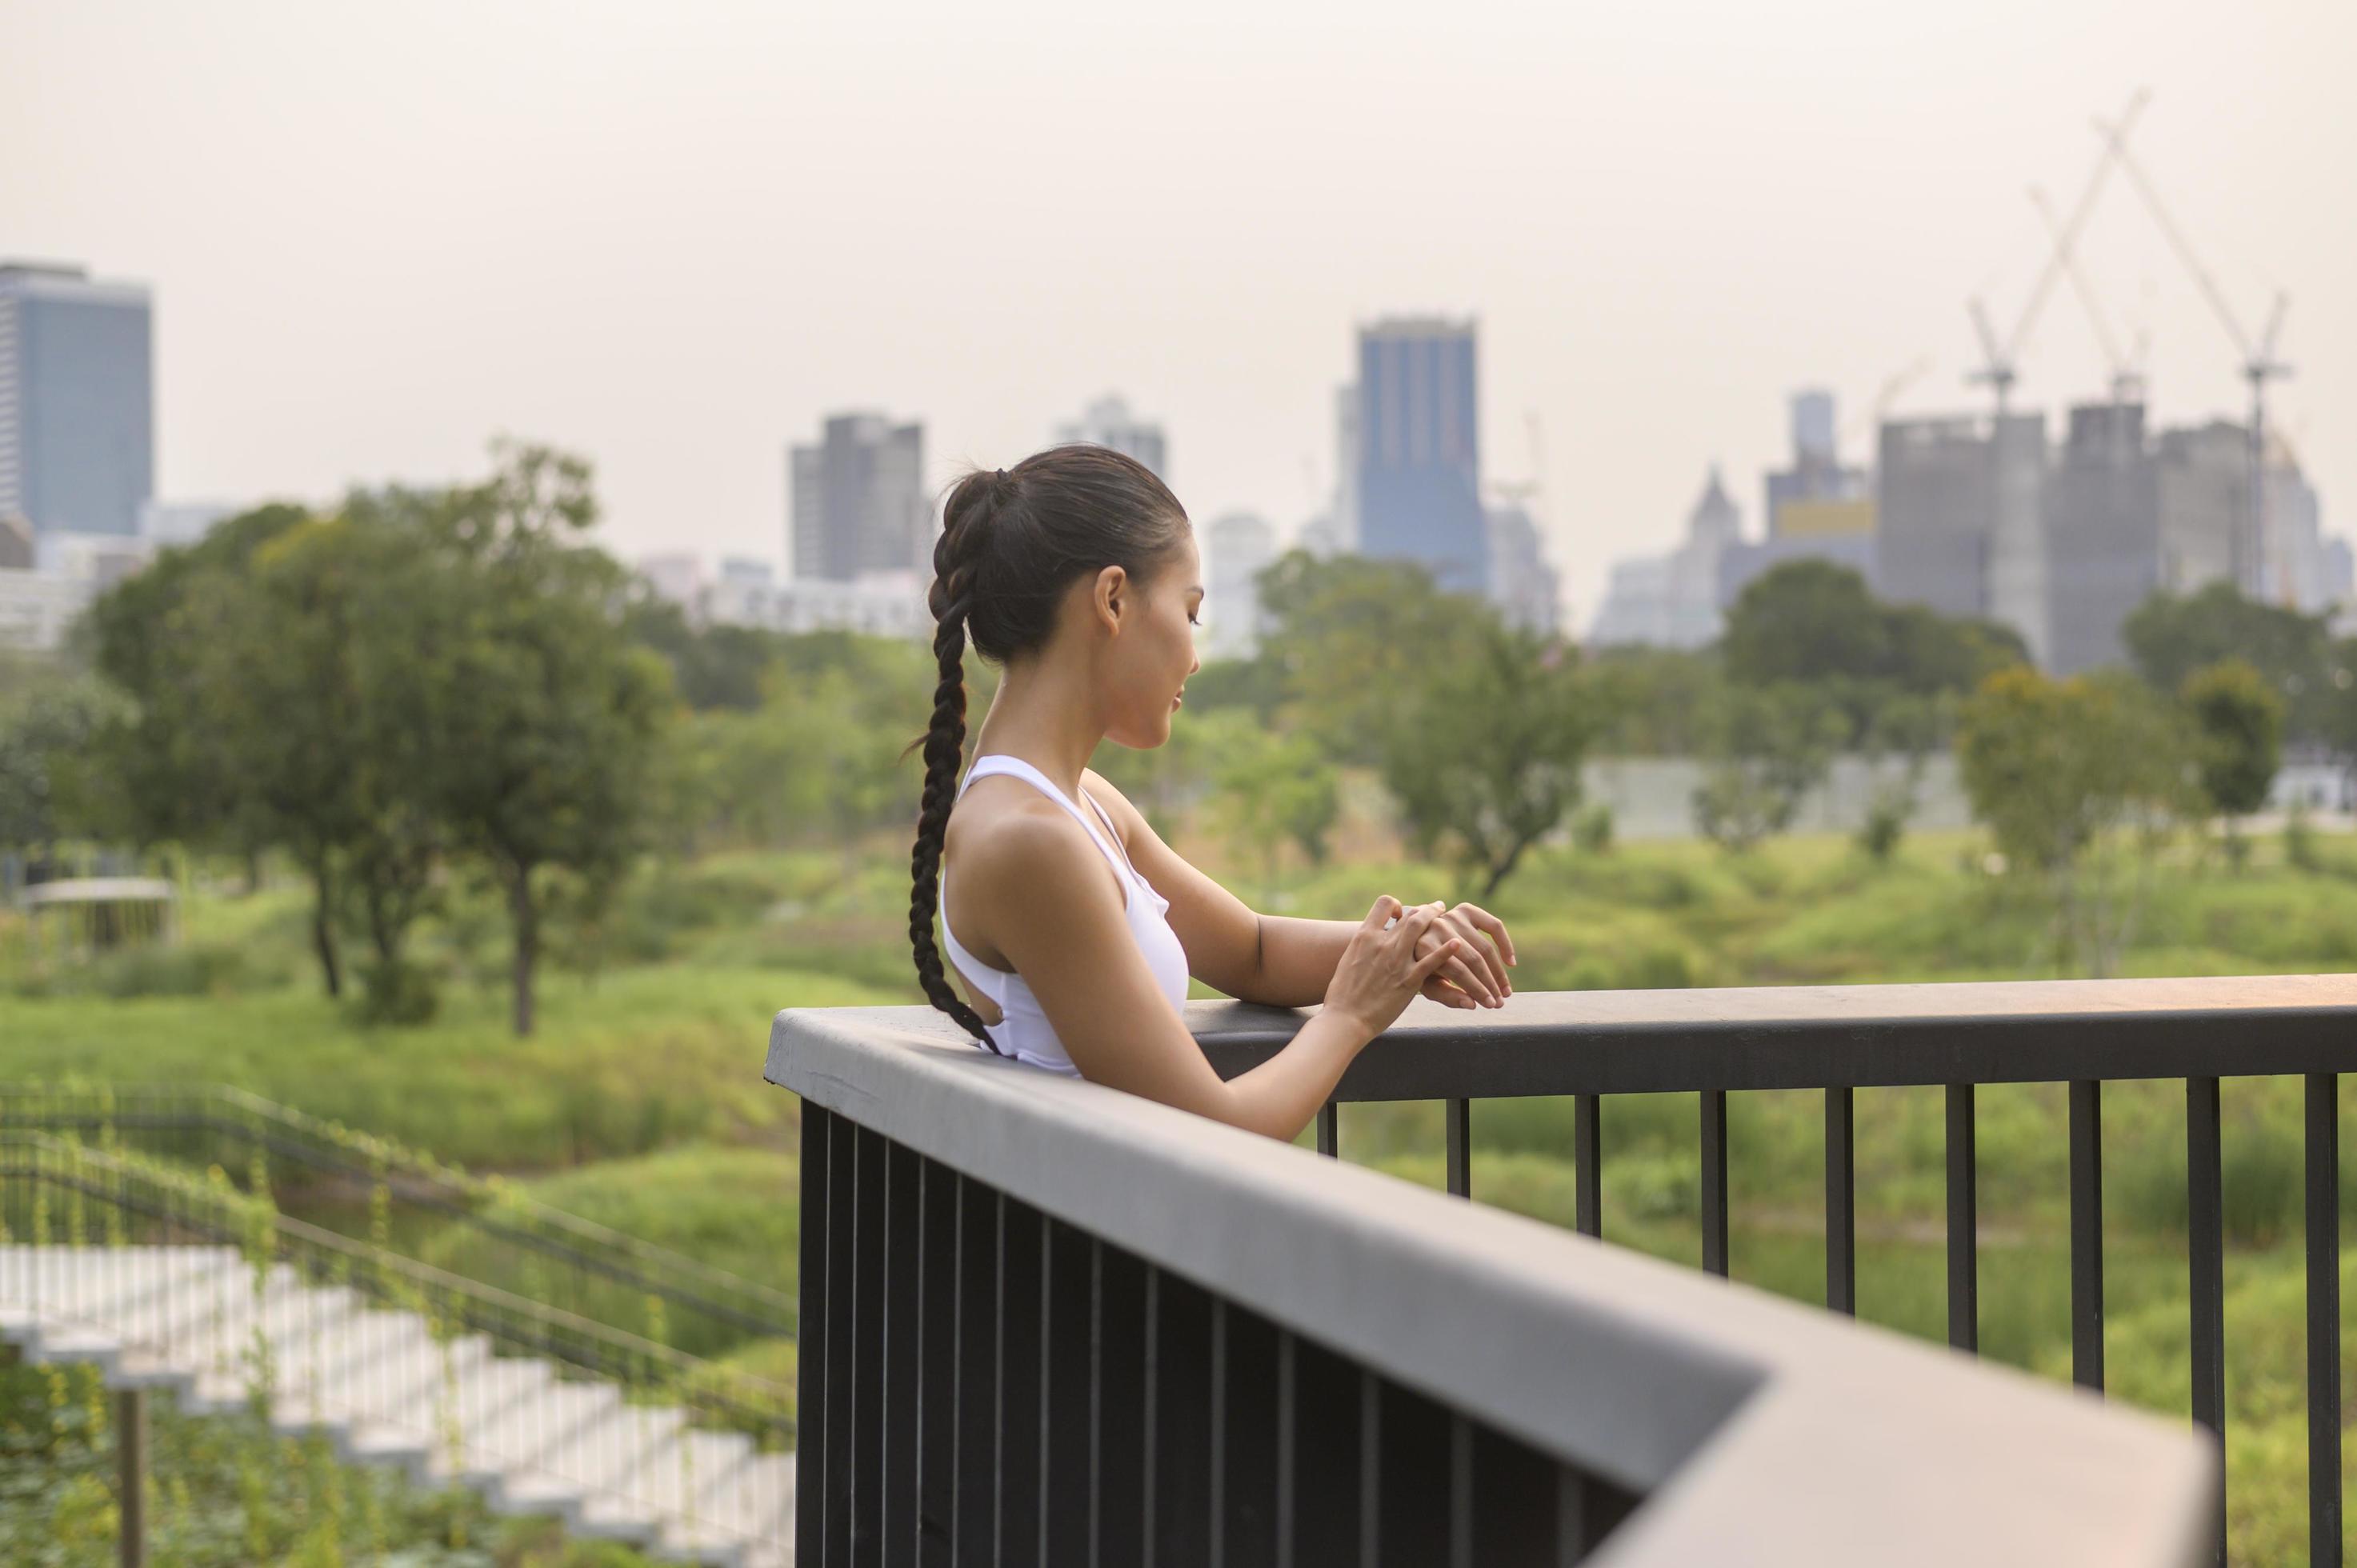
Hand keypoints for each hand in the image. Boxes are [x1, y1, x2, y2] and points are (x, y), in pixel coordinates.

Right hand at [1323, 896, 1464, 1041]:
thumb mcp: (1348, 960)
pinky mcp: (1409, 980)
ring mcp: (1396, 960)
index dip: (1397, 905)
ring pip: (1420, 927)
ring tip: (1446, 917)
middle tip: (1436, 908)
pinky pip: (1432, 960)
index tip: (1402, 914)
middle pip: (1409, 914)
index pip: (1384, 904)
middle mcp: (1381, 943)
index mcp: (1364, 937)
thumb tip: (1370, 942)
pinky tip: (1457, 944)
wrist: (1344, 1019)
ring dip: (1436, 918)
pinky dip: (1447, 949)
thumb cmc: (1342, 995)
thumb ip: (1363, 948)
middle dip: (1426, 910)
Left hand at [1408, 901, 1517, 1009]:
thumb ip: (1447, 996)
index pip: (1457, 971)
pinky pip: (1494, 925)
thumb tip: (1472, 1004)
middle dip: (1490, 983)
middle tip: (1500, 1002)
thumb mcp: (1427, 985)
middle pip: (1473, 959)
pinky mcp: (1466, 910)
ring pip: (1485, 947)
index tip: (1490, 1004)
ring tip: (1505, 991)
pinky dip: (1505, 944)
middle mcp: (1438, 927)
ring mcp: (1453, 916)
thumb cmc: (1423, 967)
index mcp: (1424, 947)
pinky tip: (1511, 963)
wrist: (1416, 939)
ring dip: (1499, 972)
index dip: (1476, 989)